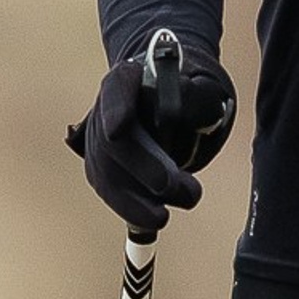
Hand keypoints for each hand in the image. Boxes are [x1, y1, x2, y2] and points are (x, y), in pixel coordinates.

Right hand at [67, 33, 237, 235]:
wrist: (166, 105)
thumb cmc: (186, 94)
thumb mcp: (200, 86)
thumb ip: (199, 97)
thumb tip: (187, 115)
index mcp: (128, 78)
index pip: (117, 89)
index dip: (115, 109)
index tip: (118, 128)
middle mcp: (104, 110)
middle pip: (112, 141)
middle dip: (141, 168)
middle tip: (171, 186)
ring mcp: (97, 143)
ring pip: (106, 175)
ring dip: (134, 201)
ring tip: (164, 216)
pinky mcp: (101, 171)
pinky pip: (111, 193)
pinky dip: (131, 209)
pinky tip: (152, 221)